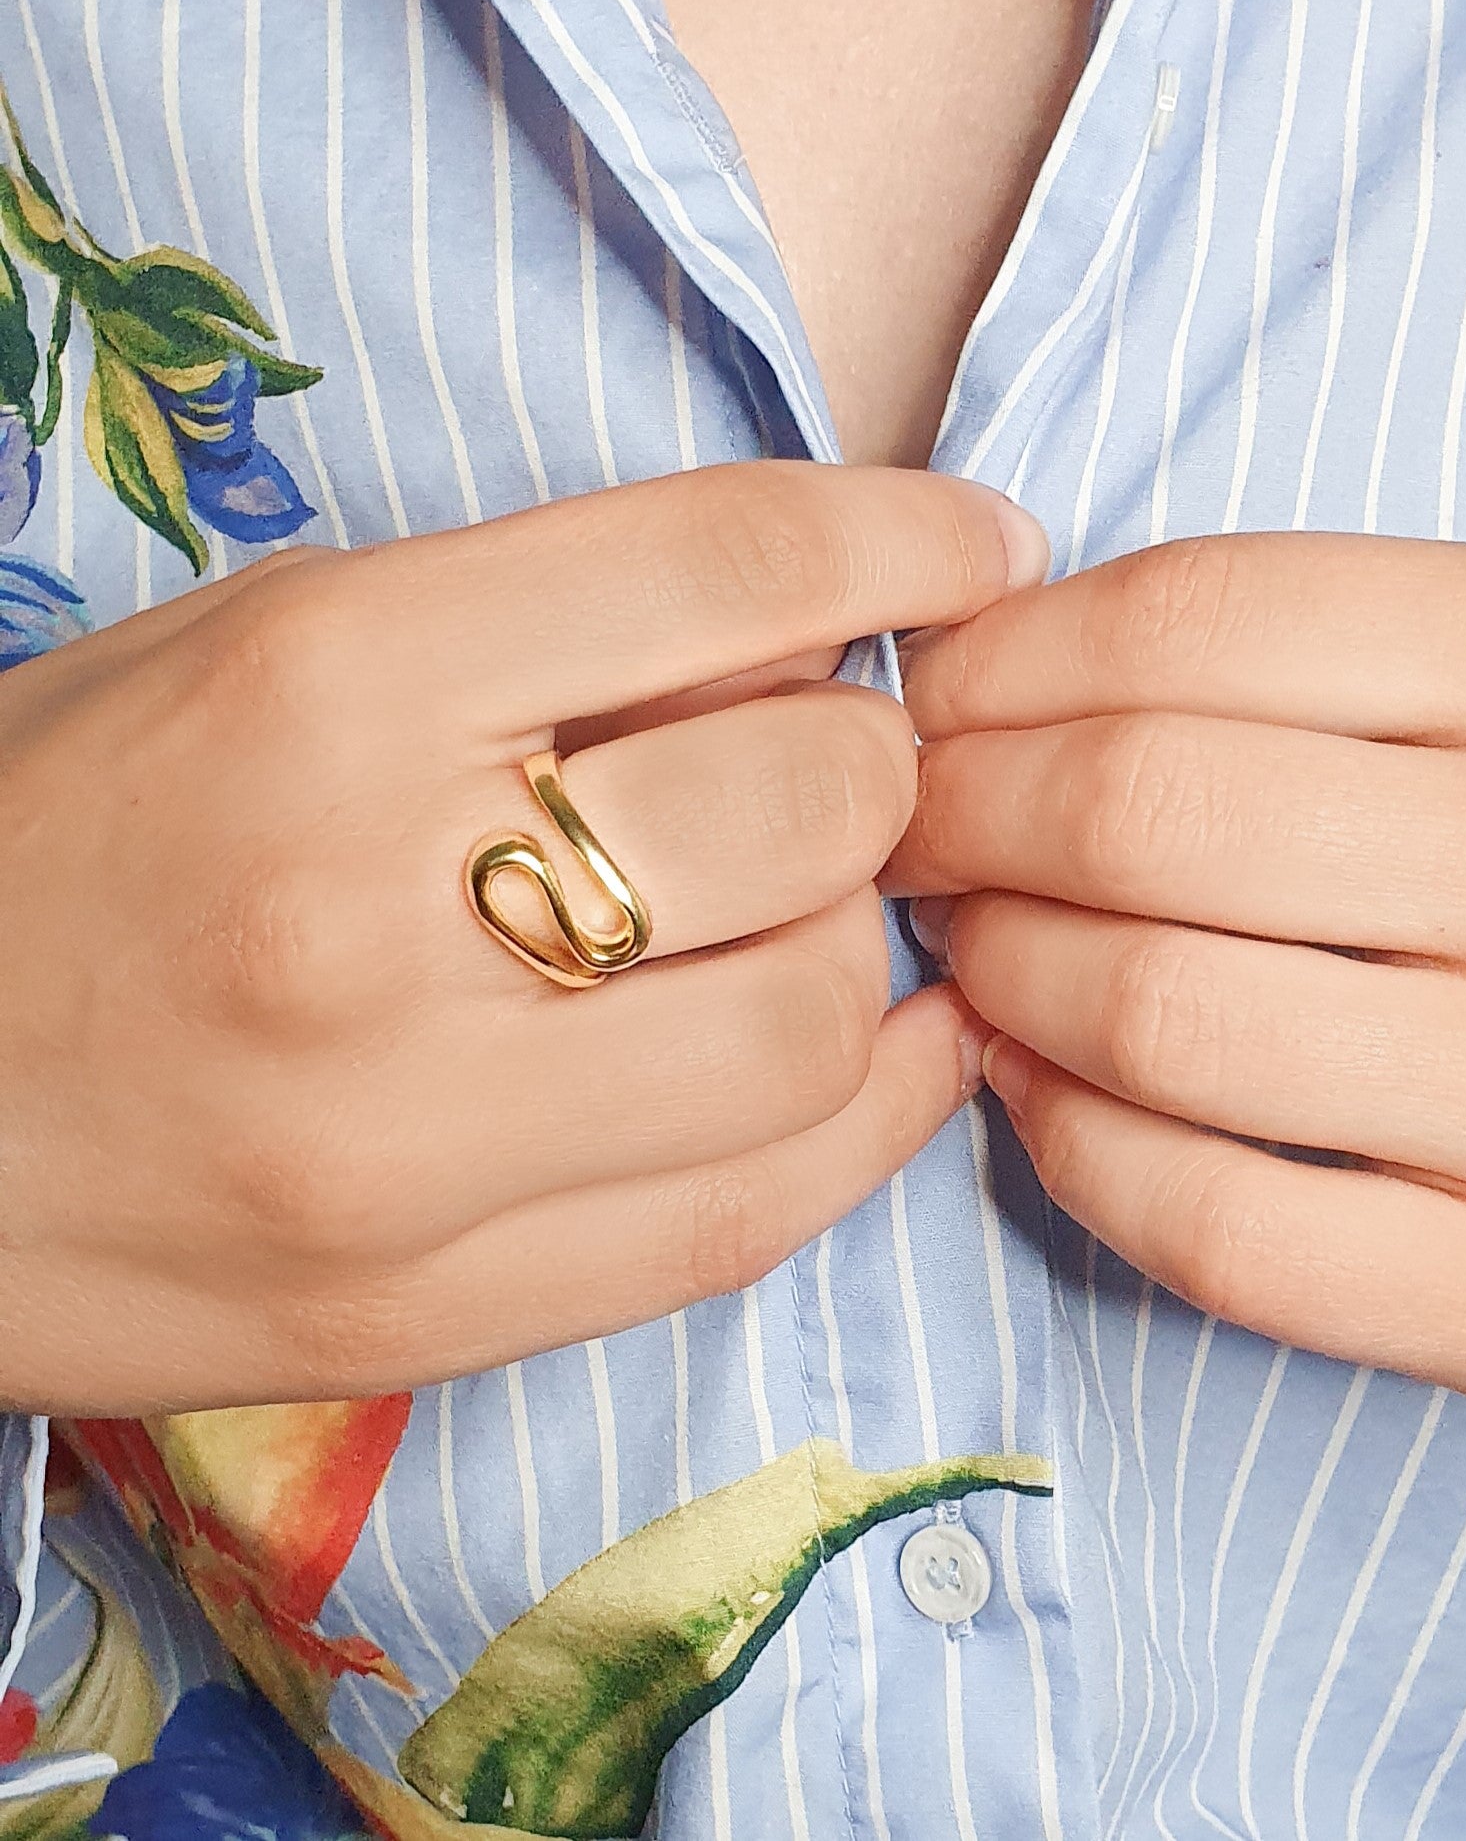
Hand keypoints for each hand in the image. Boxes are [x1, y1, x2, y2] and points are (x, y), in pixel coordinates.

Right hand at [0, 461, 1045, 1413]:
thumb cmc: (65, 835)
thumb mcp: (266, 654)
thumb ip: (537, 637)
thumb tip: (816, 639)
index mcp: (322, 684)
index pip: (728, 570)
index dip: (907, 544)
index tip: (979, 552)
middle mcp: (375, 915)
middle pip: (816, 802)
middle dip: (874, 764)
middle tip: (835, 764)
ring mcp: (410, 1147)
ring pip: (822, 1020)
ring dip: (864, 945)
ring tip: (805, 914)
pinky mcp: (432, 1314)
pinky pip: (761, 1212)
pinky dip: (869, 1113)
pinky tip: (869, 1048)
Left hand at [886, 535, 1465, 1425]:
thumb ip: (1314, 662)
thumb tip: (998, 678)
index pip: (1203, 615)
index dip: (1005, 660)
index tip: (938, 700)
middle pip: (1153, 811)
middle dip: (963, 815)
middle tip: (920, 834)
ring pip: (1165, 1016)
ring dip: (1000, 977)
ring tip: (977, 953)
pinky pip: (1215, 1228)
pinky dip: (1069, 1149)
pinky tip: (1039, 1092)